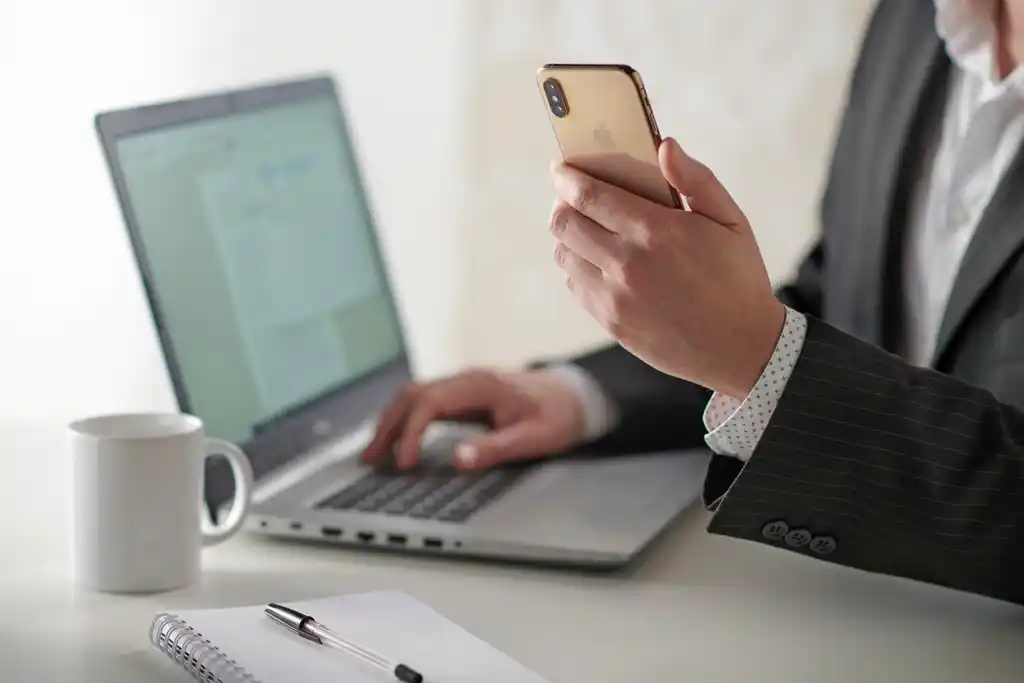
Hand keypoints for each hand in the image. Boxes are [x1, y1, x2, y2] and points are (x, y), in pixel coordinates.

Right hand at [362, 369, 586, 469]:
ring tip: (375, 453)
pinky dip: (405, 419)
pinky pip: (425, 401)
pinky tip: (398, 439)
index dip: (411, 433)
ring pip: (414, 395)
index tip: (404, 463)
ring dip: (392, 421)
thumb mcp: (534, 437)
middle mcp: (466, 379)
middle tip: (371, 460)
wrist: (574, 395)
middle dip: (388, 426)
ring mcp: (463, 384)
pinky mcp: (463, 393)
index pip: (430, 404)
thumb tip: (458, 459)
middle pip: (413, 394)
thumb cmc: (557, 415)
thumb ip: (496, 448)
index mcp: (481, 386)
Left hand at [549, 137, 784, 398]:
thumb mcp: (730, 221)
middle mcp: (627, 264)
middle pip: (563, 223)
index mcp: (656, 231)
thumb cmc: (738, 277)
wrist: (741, 348)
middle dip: (562, 202)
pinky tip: (598, 260)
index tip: (561, 168)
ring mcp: (614, 297)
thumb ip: (696, 179)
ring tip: (585, 227)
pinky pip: (575, 284)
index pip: (589, 195)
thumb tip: (665, 146)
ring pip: (563, 254)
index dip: (567, 177)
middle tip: (570, 195)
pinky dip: (578, 266)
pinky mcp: (610, 321)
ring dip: (568, 235)